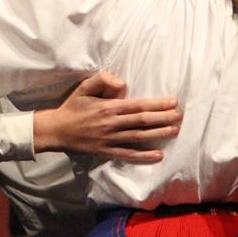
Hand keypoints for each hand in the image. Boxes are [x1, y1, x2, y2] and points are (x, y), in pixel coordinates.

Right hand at [33, 72, 181, 162]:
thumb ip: (102, 80)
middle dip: (164, 118)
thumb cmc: (72, 107)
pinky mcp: (107, 151)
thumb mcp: (83, 88)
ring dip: (158, 134)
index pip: (138, 105)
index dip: (157, 104)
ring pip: (139, 137)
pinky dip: (144, 156)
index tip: (172, 102)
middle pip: (143, 121)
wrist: (57, 130)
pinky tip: (158, 155)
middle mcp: (112, 124)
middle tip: (180, 115)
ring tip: (174, 131)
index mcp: (108, 107)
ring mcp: (110, 139)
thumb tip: (122, 82)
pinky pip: (128, 154)